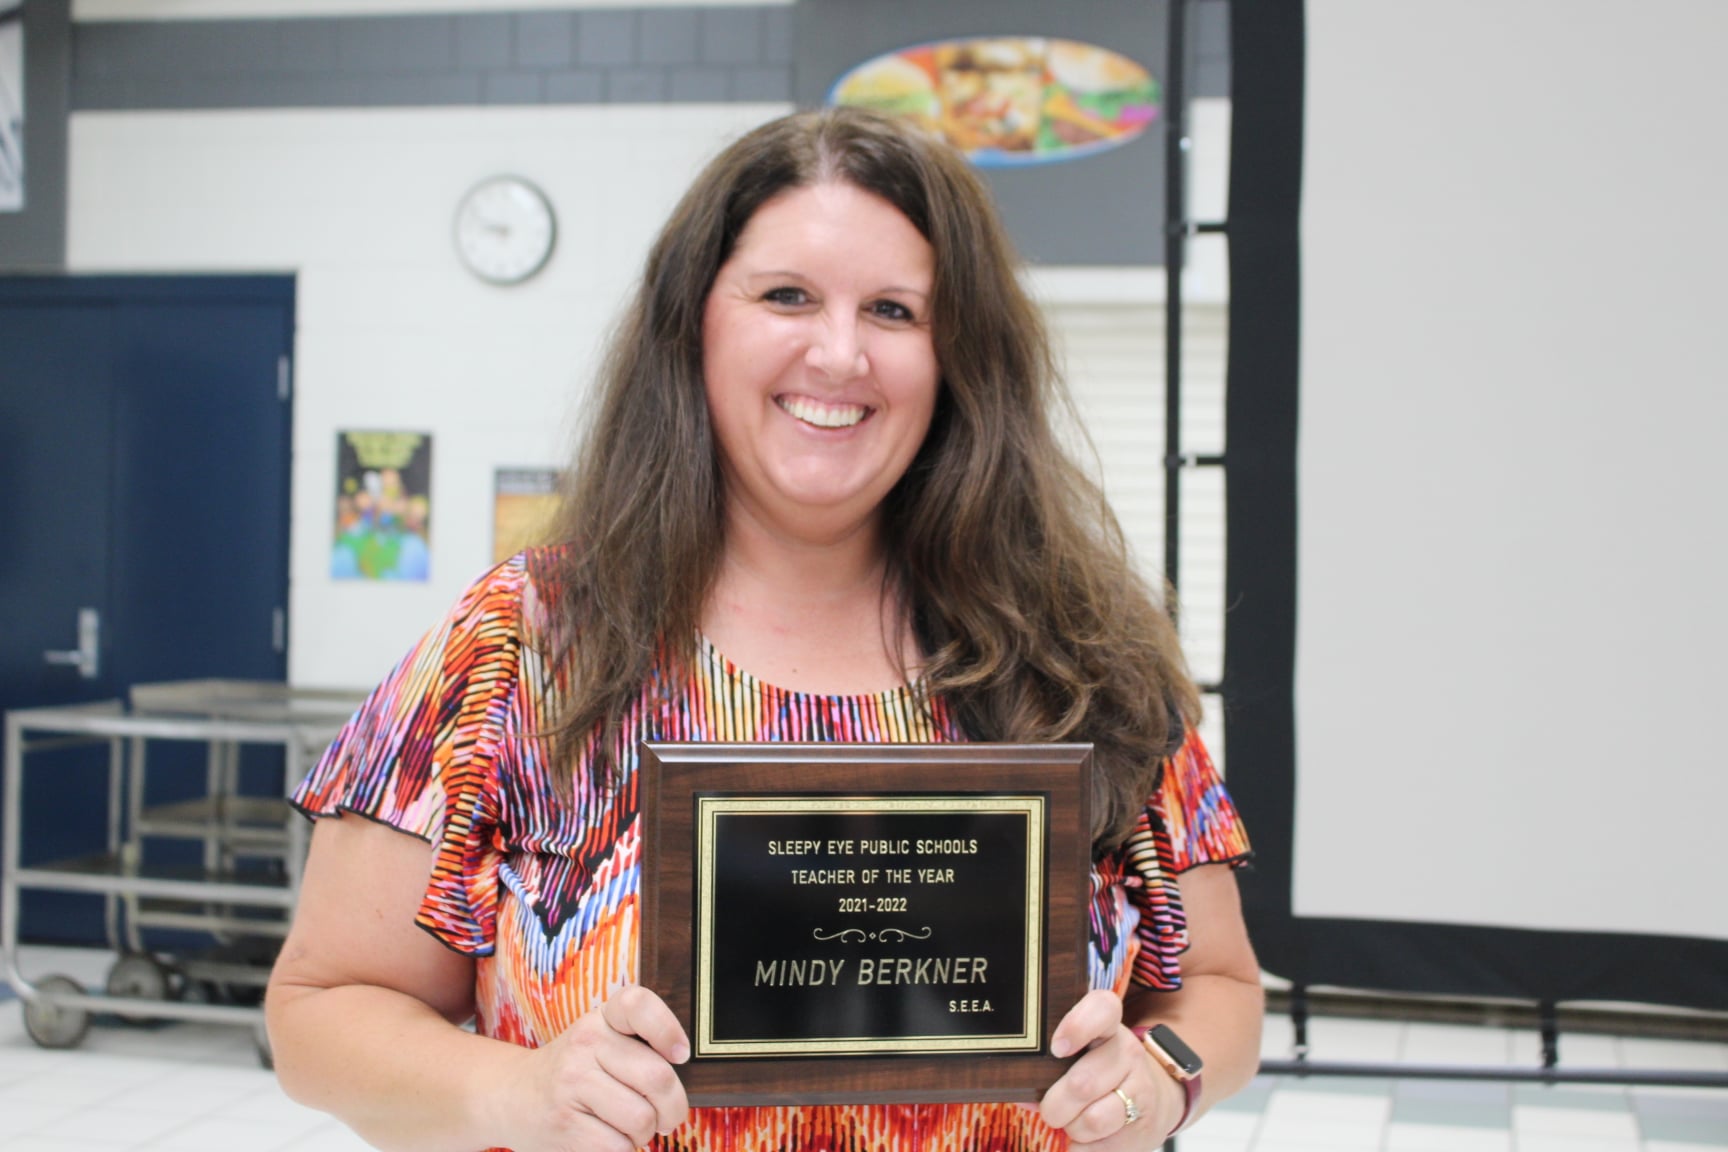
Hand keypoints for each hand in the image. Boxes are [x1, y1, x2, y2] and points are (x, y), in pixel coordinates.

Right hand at [490, 984, 690, 1151]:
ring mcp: (571, 1083)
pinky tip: (608, 1139)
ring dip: (646, 1133)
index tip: (679, 1054)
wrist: (511, 1097)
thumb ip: (639, 1049)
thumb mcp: (599, 1043)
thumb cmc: (574, 1072)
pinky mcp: (563, 1124)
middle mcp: (584, 1043)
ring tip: (631, 1128)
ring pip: (641, 1118)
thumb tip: (677, 1085)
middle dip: (674, 1108)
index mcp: (600, 1019)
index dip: (668, 1029)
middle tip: (667, 1116)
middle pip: (657, 1077)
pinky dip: (624, 1149)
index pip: (637, 1004)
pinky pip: (619, 1146)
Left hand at [1038, 990, 1185, 1149]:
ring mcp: (1141, 1089)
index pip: (1102, 1010)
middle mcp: (1128, 1053)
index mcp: (1108, 1027)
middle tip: (1050, 1110)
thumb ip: (1049, 1068)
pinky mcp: (1144, 1126)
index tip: (1057, 1049)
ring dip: (1072, 1129)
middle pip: (1082, 1083)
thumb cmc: (1099, 1073)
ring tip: (1072, 1124)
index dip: (1078, 1026)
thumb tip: (1021, 1093)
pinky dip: (1083, 1149)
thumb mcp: (1080, 1056)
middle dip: (1055, 1106)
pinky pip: (1101, 1148)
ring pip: (1092, 1120)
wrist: (1152, 1099)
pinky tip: (1087, 1140)